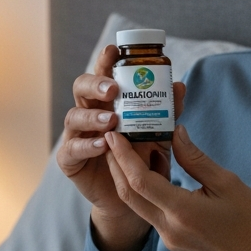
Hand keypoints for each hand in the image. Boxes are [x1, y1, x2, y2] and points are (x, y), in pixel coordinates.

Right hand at [57, 44, 185, 250]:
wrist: (134, 200)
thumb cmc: (144, 159)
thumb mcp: (160, 133)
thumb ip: (168, 110)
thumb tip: (180, 85)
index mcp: (107, 101)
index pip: (103, 73)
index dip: (105, 60)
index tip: (114, 50)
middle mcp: (88, 113)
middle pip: (81, 87)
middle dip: (95, 83)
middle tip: (114, 88)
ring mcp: (76, 135)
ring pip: (73, 116)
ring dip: (92, 115)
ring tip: (111, 120)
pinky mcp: (70, 160)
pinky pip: (71, 148)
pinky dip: (86, 145)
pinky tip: (101, 145)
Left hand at [104, 124, 250, 250]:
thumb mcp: (227, 182)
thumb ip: (195, 159)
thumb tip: (175, 132)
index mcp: (182, 212)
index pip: (140, 181)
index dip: (123, 156)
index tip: (114, 134)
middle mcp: (168, 228)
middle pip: (128, 194)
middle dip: (115, 165)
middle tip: (110, 138)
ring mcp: (168, 237)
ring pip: (135, 204)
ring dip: (125, 177)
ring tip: (122, 150)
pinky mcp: (171, 240)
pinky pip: (148, 212)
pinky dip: (141, 190)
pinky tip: (146, 170)